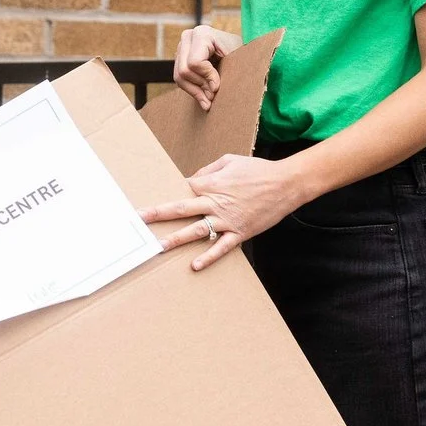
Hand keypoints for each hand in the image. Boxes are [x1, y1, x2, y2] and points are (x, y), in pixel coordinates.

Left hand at [139, 152, 308, 270]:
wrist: (286, 183)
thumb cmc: (258, 169)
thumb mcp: (230, 160)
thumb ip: (209, 169)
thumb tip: (193, 179)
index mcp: (210, 183)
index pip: (182, 190)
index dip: (168, 195)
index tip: (150, 203)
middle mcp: (215, 203)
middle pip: (180, 209)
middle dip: (157, 215)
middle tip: (139, 220)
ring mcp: (227, 220)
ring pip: (196, 231)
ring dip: (176, 239)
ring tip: (158, 246)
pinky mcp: (240, 232)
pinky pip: (221, 247)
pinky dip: (208, 257)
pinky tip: (194, 265)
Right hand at [172, 24, 242, 109]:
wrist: (242, 51)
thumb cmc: (242, 54)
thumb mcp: (236, 61)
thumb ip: (222, 74)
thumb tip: (211, 90)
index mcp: (202, 33)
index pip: (195, 62)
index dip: (208, 77)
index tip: (218, 86)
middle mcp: (188, 38)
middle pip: (184, 71)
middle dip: (200, 86)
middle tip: (214, 95)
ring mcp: (182, 47)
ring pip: (179, 77)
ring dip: (195, 91)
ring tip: (209, 99)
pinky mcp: (180, 58)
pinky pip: (179, 79)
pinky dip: (192, 90)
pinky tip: (203, 97)